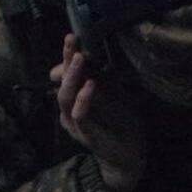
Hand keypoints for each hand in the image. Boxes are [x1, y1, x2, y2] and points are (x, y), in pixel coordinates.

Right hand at [49, 35, 145, 191]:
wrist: (129, 154)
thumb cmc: (121, 123)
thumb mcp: (112, 94)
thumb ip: (100, 77)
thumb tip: (89, 56)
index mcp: (74, 101)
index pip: (65, 75)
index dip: (66, 56)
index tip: (72, 37)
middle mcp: (69, 112)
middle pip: (62, 83)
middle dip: (65, 60)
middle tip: (72, 40)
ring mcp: (75, 124)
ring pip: (65, 98)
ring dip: (72, 76)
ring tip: (79, 58)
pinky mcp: (86, 134)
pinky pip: (79, 115)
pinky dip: (83, 99)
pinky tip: (91, 85)